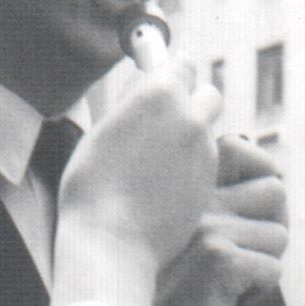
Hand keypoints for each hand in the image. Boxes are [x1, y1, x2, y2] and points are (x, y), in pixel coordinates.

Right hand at [55, 60, 220, 305]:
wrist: (113, 242)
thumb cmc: (93, 186)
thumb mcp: (103, 130)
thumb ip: (132, 102)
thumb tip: (147, 82)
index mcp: (160, 94)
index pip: (183, 63)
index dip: (171, 72)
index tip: (162, 80)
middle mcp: (190, 117)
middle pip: (207, 94)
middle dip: (192, 101)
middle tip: (165, 119)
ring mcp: (205, 151)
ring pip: (206, 132)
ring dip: (188, 139)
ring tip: (154, 164)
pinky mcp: (211, 182)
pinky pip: (205, 163)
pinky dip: (191, 167)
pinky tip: (163, 186)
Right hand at [150, 134, 289, 305]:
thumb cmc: (148, 284)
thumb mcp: (168, 228)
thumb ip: (200, 200)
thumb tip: (268, 183)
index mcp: (177, 181)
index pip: (239, 147)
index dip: (259, 175)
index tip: (249, 209)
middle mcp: (191, 197)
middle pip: (274, 190)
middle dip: (271, 225)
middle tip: (250, 251)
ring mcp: (206, 227)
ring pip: (278, 233)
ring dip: (264, 260)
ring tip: (234, 277)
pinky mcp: (219, 261)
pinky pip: (272, 268)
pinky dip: (258, 289)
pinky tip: (230, 298)